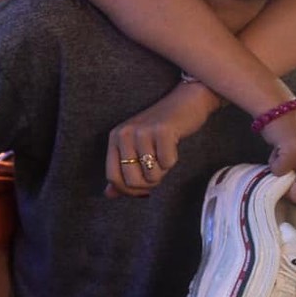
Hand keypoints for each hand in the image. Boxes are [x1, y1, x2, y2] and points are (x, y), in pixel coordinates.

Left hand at [105, 82, 214, 196]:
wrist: (186, 102)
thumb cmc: (160, 129)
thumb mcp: (136, 147)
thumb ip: (122, 170)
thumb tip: (109, 194)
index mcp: (115, 138)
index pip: (113, 177)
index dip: (128, 190)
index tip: (142, 189)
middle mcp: (125, 133)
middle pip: (132, 181)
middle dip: (148, 184)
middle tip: (157, 171)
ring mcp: (143, 131)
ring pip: (151, 175)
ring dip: (162, 171)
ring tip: (164, 154)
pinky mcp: (163, 131)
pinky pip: (167, 164)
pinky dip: (173, 160)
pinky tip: (173, 146)